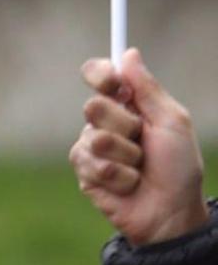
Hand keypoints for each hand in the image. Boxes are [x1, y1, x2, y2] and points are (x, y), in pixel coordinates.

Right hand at [77, 49, 207, 247]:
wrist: (170, 211)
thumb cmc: (179, 166)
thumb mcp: (173, 121)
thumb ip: (148, 88)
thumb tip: (128, 53)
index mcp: (130, 104)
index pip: (100, 76)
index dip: (100, 74)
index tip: (111, 82)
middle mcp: (107, 123)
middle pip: (94, 106)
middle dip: (124, 125)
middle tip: (142, 138)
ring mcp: (92, 148)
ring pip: (94, 138)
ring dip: (126, 156)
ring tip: (139, 168)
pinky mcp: (85, 172)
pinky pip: (91, 164)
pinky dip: (118, 175)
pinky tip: (128, 184)